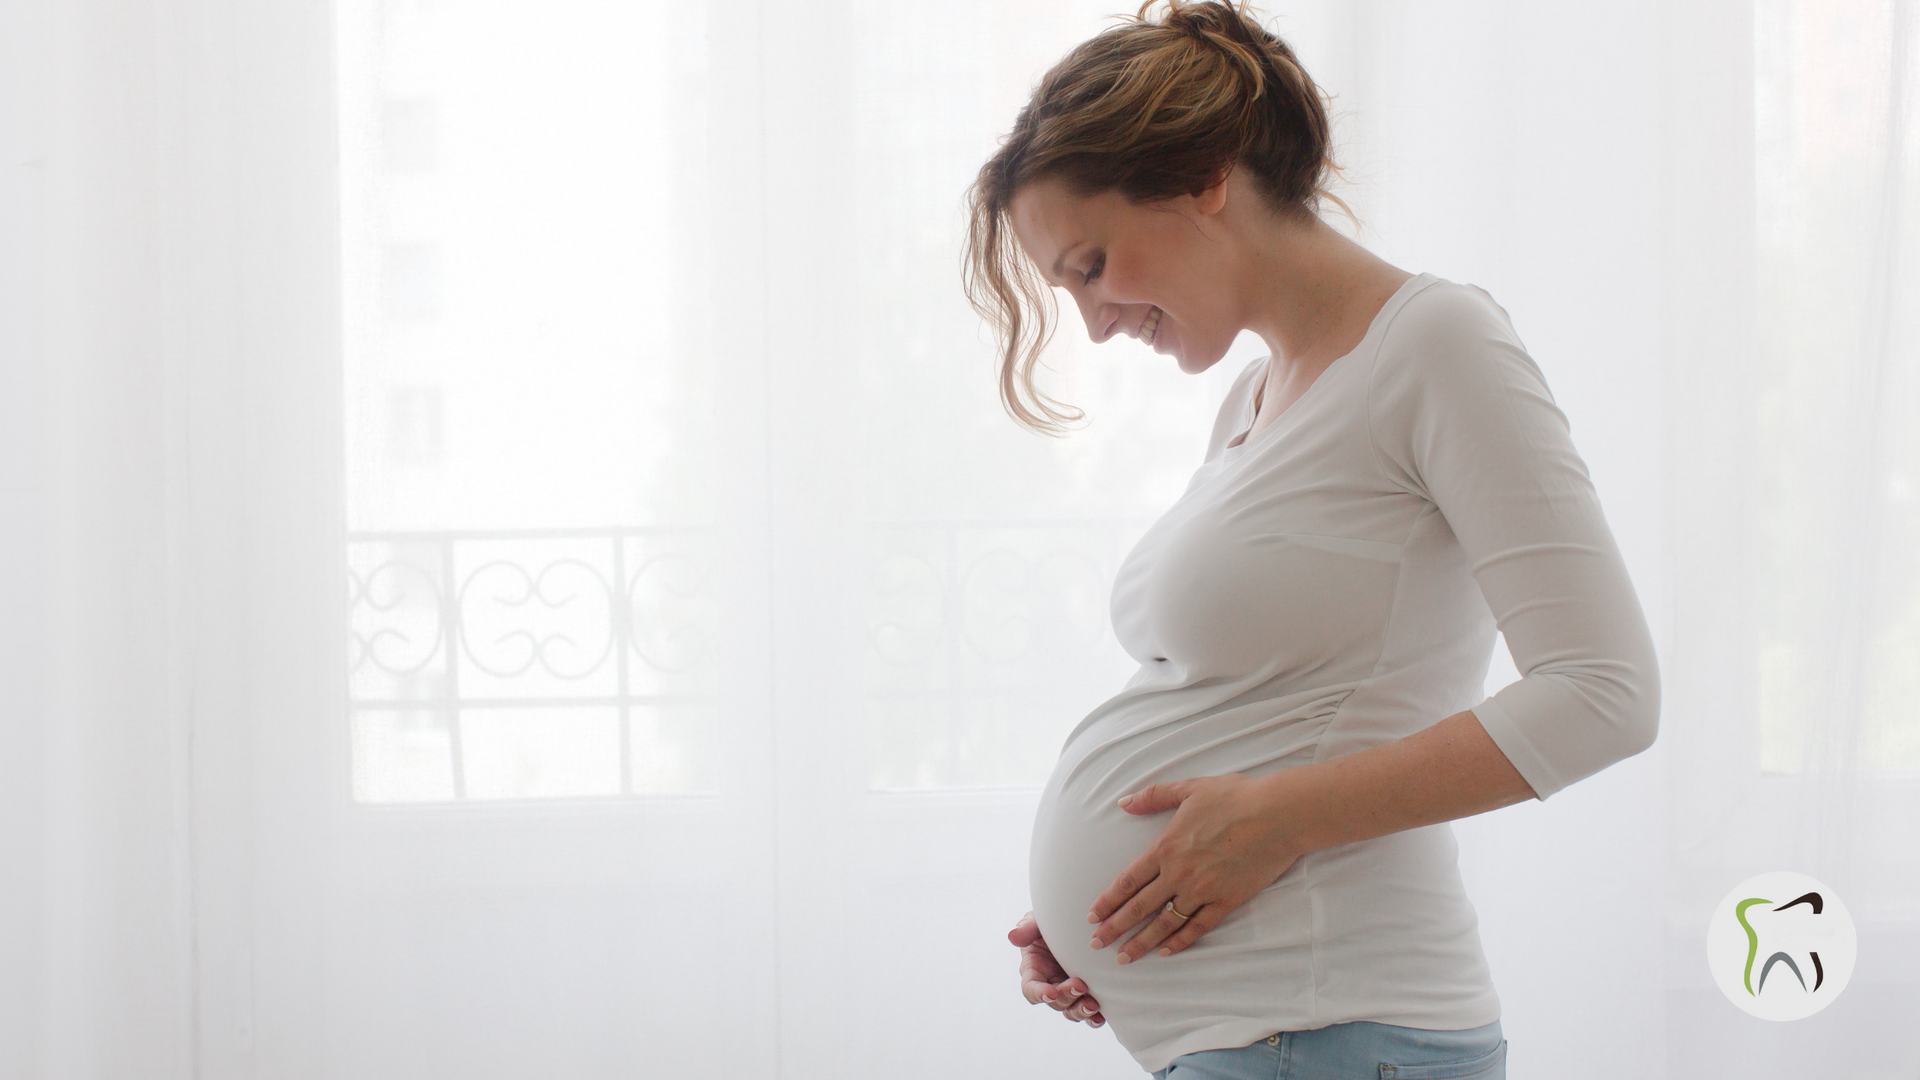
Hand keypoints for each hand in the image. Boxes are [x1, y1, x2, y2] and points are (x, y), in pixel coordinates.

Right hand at [1008, 910, 1104, 1026]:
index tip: (1051, 992)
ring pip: (1070, 1010)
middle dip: (1066, 996)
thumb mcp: (1038, 921)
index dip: (1039, 994)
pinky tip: (1101, 1016)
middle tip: (1080, 985)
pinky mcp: (1086, 994)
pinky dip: (1093, 1018)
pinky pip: (1088, 1013)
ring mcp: (1068, 991)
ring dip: (1080, 1010)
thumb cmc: (1052, 921)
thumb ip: (1027, 928)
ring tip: (1093, 1005)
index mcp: (1034, 969)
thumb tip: (1012, 936)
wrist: (1077, 922)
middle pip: (1054, 1002)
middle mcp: (1049, 984)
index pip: (1030, 989)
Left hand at [1087, 772, 1303, 964]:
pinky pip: (1198, 927)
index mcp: (1166, 848)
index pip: (1128, 881)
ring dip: (1142, 942)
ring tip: (1124, 957)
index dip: (1108, 900)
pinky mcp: (1227, 901)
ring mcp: (1203, 890)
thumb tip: (1123, 802)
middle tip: (1096, 944)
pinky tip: (1167, 951)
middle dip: (1114, 928)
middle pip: (1139, 907)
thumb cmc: (1234, 797)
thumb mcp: (1188, 788)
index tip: (1092, 916)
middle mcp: (1179, 874)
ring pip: (1165, 923)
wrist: (1277, 815)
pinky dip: (1181, 941)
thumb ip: (1153, 797)